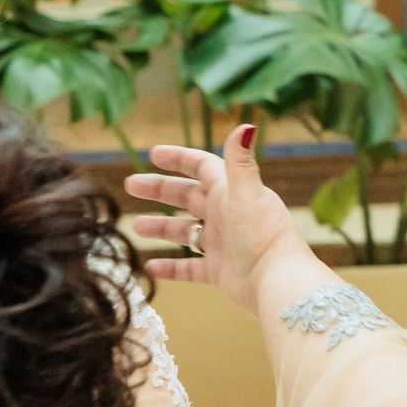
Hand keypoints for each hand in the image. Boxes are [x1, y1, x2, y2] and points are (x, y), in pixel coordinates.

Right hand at [125, 126, 312, 315]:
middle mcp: (227, 216)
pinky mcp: (220, 272)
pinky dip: (171, 267)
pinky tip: (151, 266)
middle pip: (188, 197)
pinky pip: (190, 268)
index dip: (180, 158)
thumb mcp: (246, 193)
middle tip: (130, 185)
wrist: (277, 282)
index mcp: (231, 193)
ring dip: (161, 228)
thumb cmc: (263, 234)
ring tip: (135, 226)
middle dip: (161, 190)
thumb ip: (240, 161)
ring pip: (186, 232)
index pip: (203, 167)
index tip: (153, 153)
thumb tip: (246, 125)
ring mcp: (223, 244)